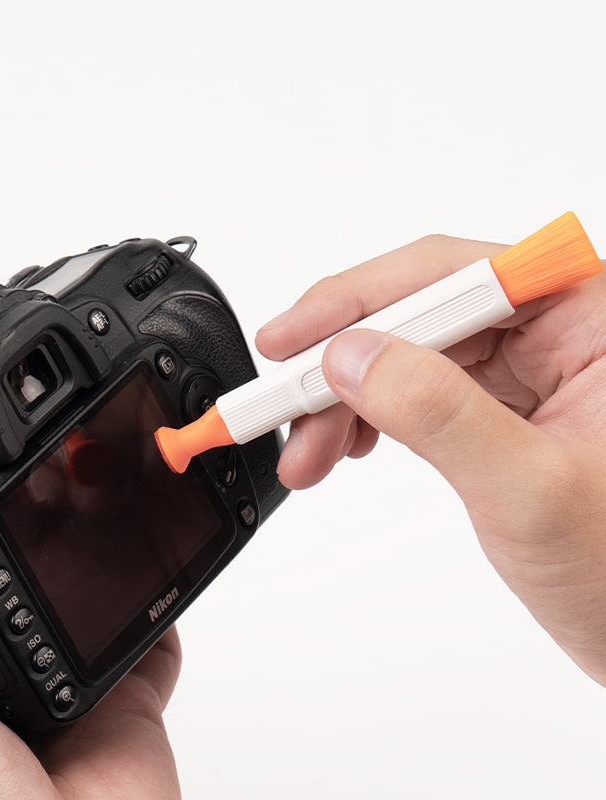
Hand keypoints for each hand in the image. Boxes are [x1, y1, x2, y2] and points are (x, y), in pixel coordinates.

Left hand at [0, 464, 180, 799]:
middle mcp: (3, 670)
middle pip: (26, 579)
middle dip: (40, 530)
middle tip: (55, 474)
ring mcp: (70, 681)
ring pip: (92, 597)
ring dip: (103, 553)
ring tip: (108, 502)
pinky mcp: (129, 695)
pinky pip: (154, 636)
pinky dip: (163, 606)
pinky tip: (159, 567)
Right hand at [257, 233, 605, 685]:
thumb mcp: (530, 491)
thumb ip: (439, 414)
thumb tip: (352, 357)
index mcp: (585, 315)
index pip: (445, 277)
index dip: (352, 304)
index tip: (286, 342)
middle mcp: (553, 327)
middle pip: (413, 316)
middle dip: (337, 370)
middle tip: (278, 411)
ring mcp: (526, 366)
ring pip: (402, 354)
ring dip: (342, 401)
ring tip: (307, 454)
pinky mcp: (500, 403)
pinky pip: (413, 390)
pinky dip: (366, 418)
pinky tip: (343, 447)